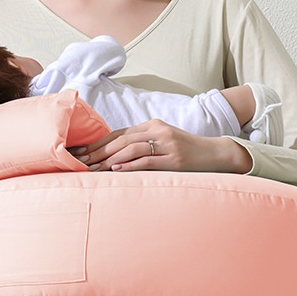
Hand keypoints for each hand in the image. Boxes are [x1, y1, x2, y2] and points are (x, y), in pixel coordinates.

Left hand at [70, 119, 252, 173]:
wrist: (214, 153)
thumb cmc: (184, 150)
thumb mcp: (162, 142)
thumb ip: (141, 144)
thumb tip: (111, 156)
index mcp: (151, 125)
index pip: (119, 133)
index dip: (98, 142)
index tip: (81, 151)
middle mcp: (157, 131)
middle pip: (121, 140)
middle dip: (98, 151)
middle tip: (81, 161)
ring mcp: (167, 144)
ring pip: (131, 149)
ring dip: (109, 159)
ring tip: (93, 168)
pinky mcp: (175, 159)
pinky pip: (147, 161)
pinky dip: (129, 165)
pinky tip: (116, 170)